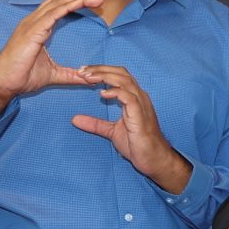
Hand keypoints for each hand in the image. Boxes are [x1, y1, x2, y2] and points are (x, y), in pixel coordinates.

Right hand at [0, 0, 97, 120]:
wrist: (3, 84)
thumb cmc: (21, 77)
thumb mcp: (54, 75)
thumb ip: (72, 75)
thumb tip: (90, 79)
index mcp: (37, 27)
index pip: (58, 7)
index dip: (75, 2)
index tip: (94, 4)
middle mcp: (33, 22)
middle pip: (58, 0)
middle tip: (99, 0)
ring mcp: (31, 25)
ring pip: (56, 3)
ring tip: (95, 0)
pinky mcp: (31, 32)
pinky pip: (51, 14)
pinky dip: (66, 7)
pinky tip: (79, 4)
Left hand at [72, 64, 190, 191]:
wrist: (153, 159)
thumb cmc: (138, 145)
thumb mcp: (112, 132)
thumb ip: (95, 124)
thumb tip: (75, 119)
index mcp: (133, 98)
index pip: (118, 75)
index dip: (101, 71)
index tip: (83, 72)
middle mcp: (139, 97)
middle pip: (121, 73)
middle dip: (100, 69)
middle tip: (82, 71)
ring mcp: (141, 104)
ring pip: (125, 81)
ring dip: (105, 77)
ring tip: (89, 78)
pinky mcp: (140, 114)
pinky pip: (129, 97)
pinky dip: (116, 92)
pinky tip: (103, 94)